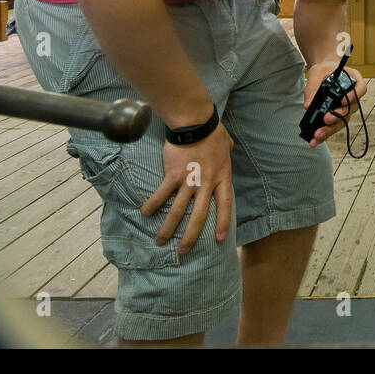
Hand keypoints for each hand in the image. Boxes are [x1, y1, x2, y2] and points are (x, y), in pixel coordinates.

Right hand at [143, 122, 233, 254]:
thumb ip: (227, 150)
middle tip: (183, 251)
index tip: (219, 239)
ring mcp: (189, 181)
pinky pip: (162, 194)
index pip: (224, 205)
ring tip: (160, 241)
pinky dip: (153, 205)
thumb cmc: (211, 131)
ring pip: (178, 211)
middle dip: (191, 236)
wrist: (195, 123)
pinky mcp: (173, 175)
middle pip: (199, 216)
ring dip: (168, 228)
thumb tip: (229, 147)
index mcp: (222, 177)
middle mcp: (206, 183)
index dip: (222, 222)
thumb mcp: (226, 143)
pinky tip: (145, 213)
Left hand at [303, 60, 367, 146]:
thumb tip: (308, 105)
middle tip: (326, 120)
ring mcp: (346, 108)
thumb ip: (313, 87)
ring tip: (317, 136)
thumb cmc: (324, 70)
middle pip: (350, 109)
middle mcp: (353, 96)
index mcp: (354, 80)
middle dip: (338, 116)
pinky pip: (333, 125)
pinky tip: (315, 140)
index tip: (343, 101)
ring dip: (330, 130)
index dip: (354, 96)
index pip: (360, 89)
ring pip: (342, 121)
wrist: (323, 73)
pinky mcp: (337, 116)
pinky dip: (325, 133)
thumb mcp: (317, 73)